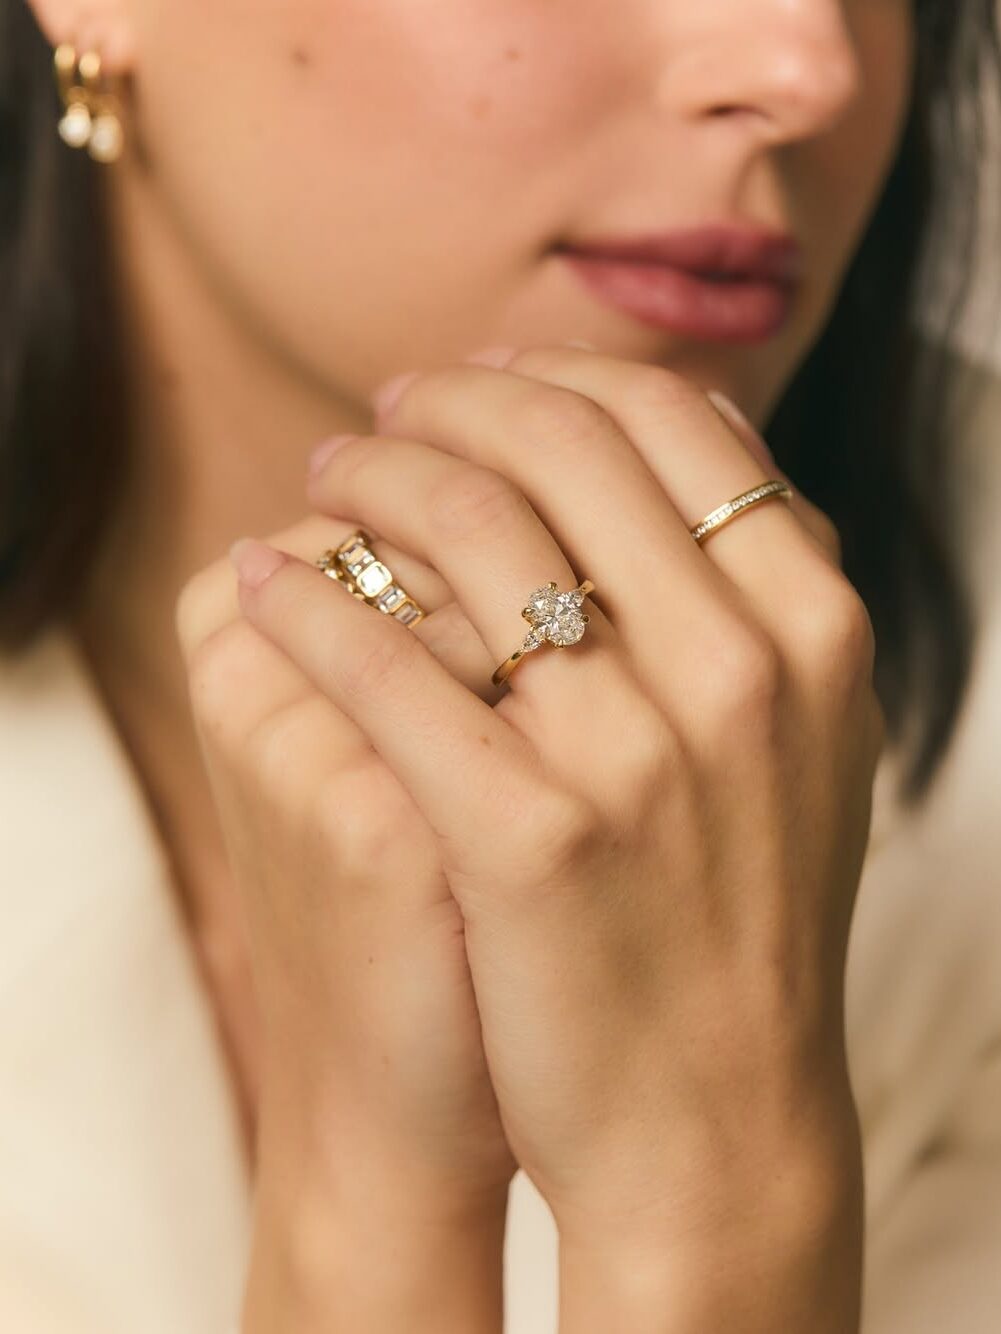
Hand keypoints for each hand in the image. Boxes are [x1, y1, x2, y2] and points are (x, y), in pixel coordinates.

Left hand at [232, 345, 882, 1318]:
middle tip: (382, 412)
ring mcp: (638, 753)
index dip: (557, 376)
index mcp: (813, 625)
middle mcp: (741, 668)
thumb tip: (694, 425)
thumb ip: (761, 588)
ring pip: (468, 526)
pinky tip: (264, 584)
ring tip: (322, 476)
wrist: (717, 1116)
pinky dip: (309, 605)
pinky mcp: (531, 836)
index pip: (672, 419)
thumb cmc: (743, 919)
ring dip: (368, 476)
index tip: (483, 384)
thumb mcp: (803, 740)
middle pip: (565, 445)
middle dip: (449, 403)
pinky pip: (390, 669)